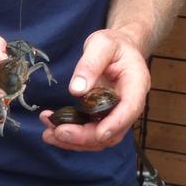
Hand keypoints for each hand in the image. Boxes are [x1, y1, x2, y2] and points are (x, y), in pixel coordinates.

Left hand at [39, 28, 149, 150]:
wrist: (118, 48)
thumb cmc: (114, 45)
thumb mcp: (102, 44)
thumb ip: (90, 64)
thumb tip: (76, 90)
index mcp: (136, 84)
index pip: (130, 108)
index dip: (115, 124)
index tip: (98, 134)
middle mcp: (129, 105)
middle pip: (112, 131)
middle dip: (85, 137)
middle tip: (58, 131)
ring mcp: (116, 114)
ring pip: (99, 138)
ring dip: (74, 141)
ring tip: (48, 133)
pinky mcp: (102, 118)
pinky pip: (90, 133)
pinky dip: (71, 135)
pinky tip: (52, 130)